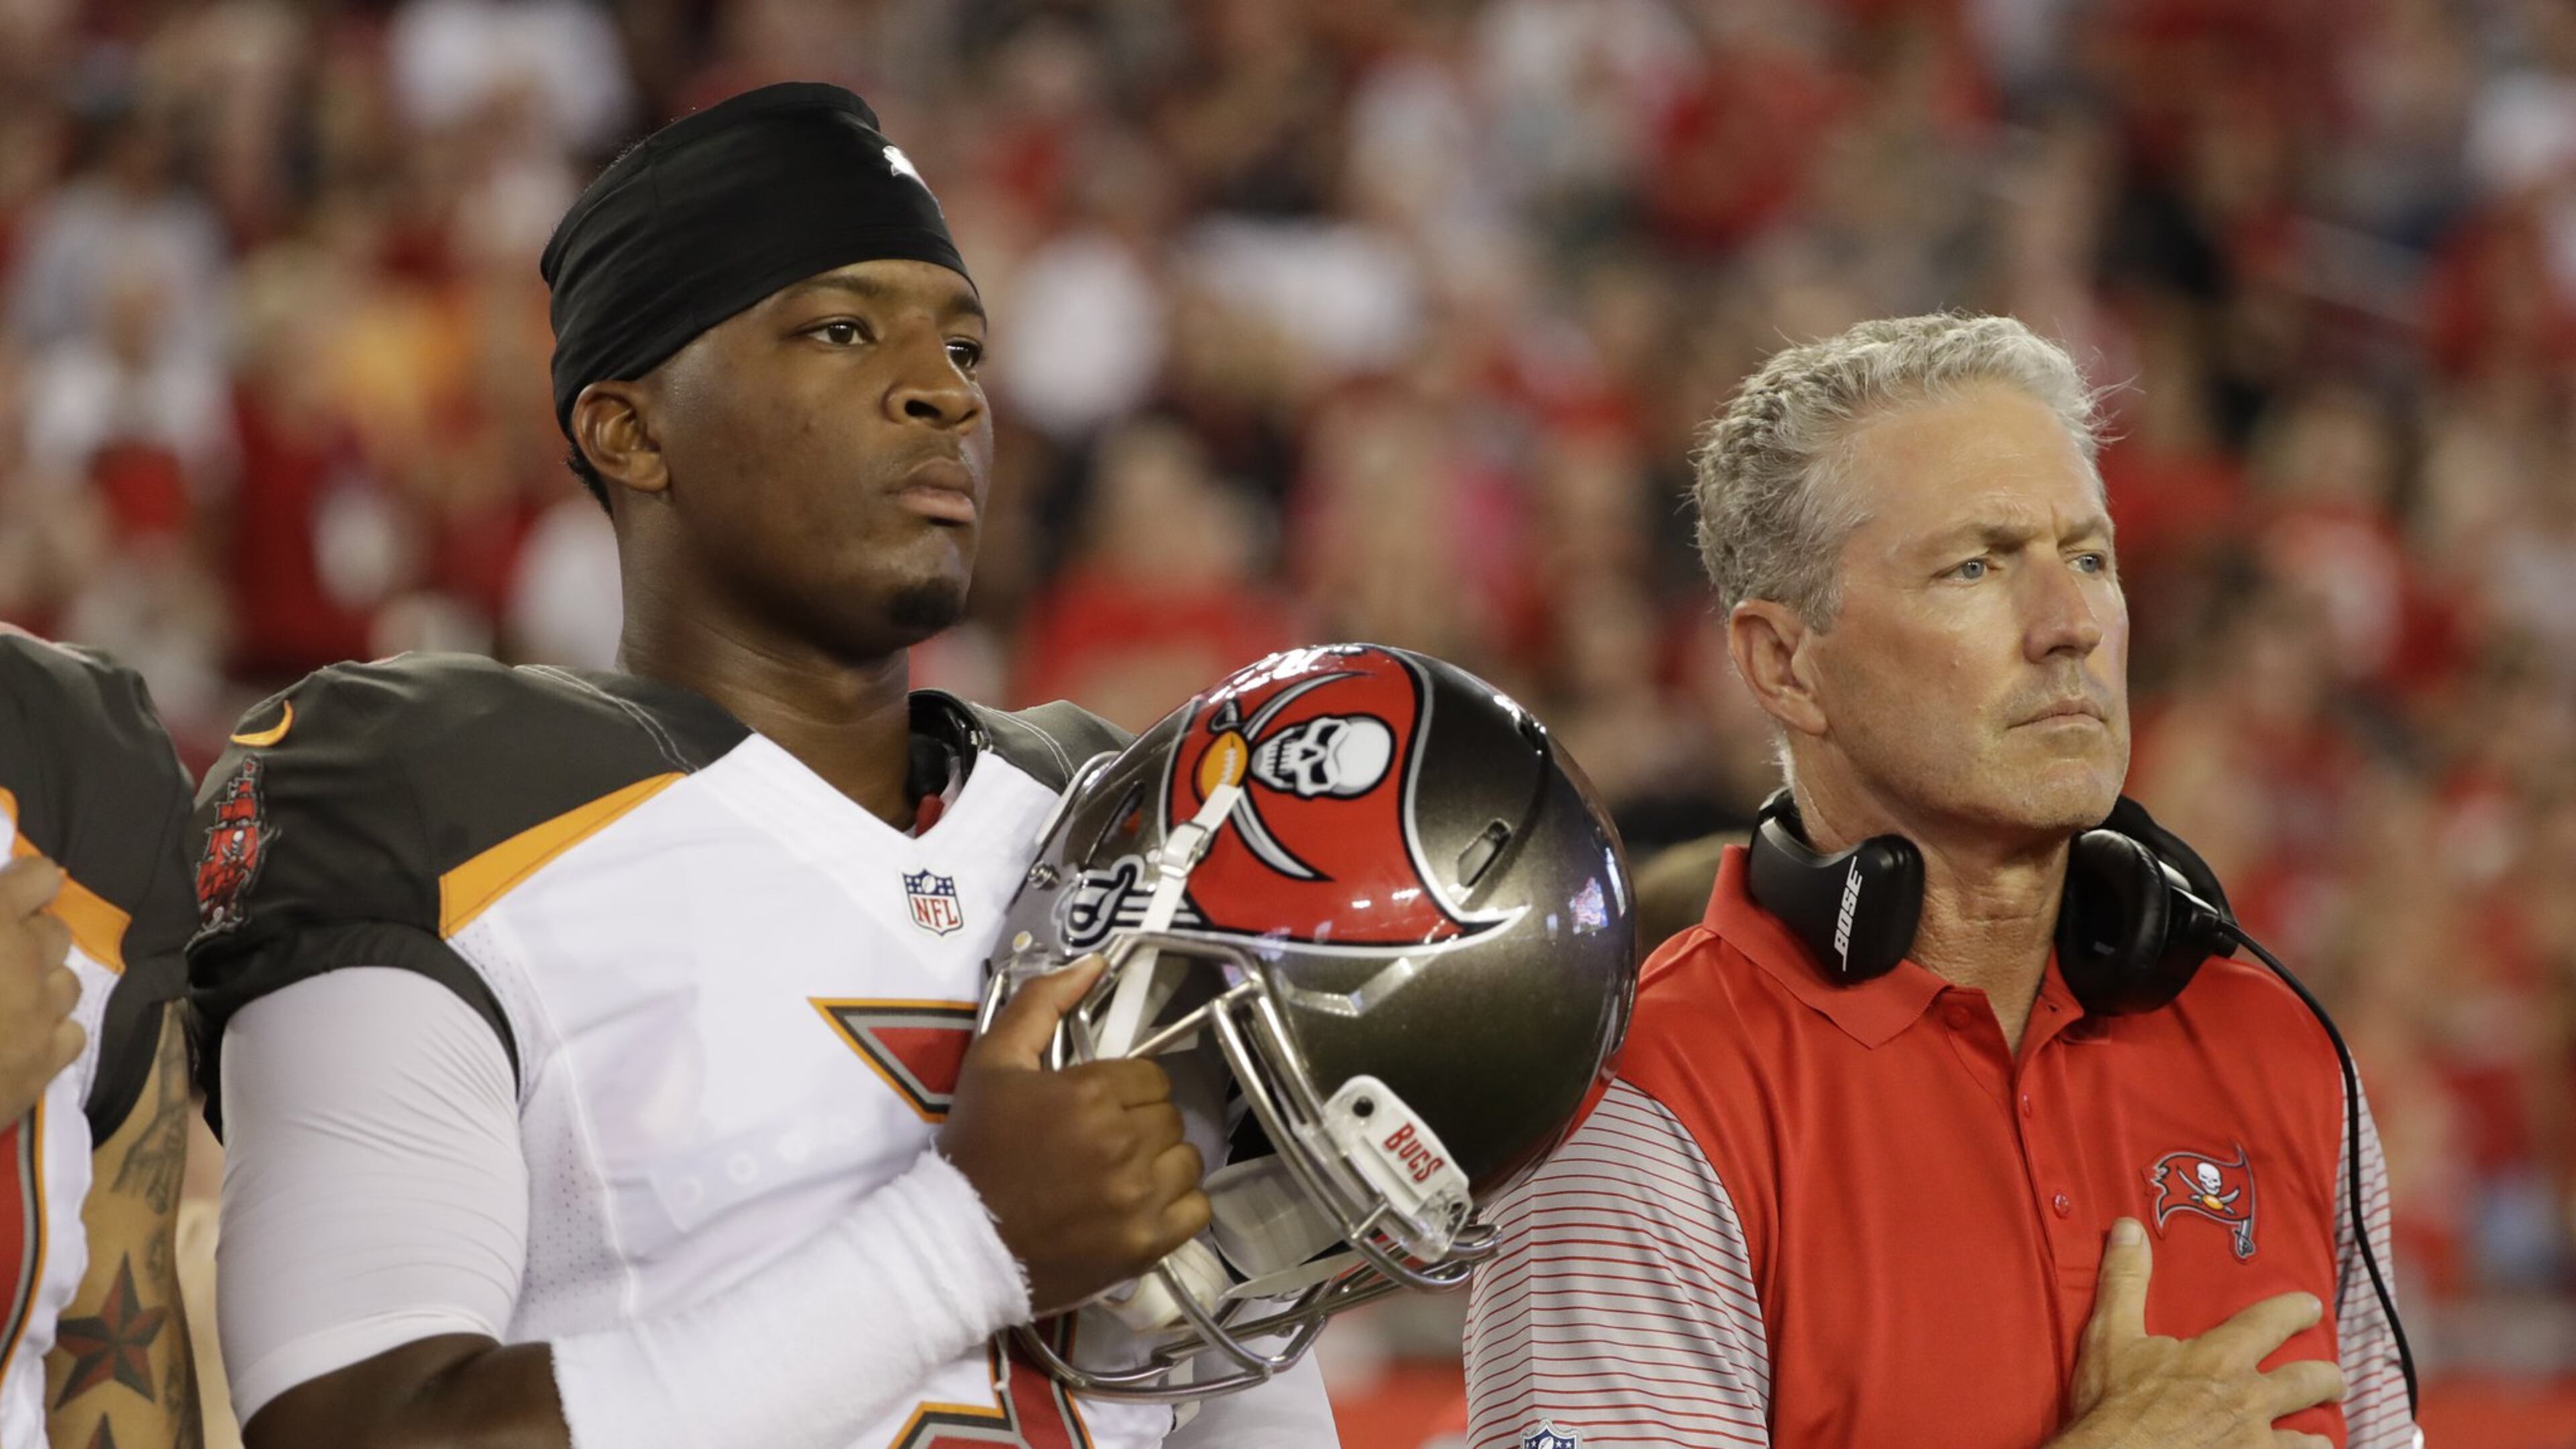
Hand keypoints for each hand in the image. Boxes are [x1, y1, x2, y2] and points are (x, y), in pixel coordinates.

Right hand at [0, 856, 80, 1123]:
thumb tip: (3, 899)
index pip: (39, 878)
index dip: (26, 884)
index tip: (14, 893)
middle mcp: (24, 961)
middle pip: (55, 933)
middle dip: (30, 939)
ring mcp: (39, 1015)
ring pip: (67, 984)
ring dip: (41, 986)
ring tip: (3, 1002)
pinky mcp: (44, 1065)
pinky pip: (69, 1033)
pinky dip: (48, 1033)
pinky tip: (15, 1041)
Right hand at [937, 957, 1209, 1313]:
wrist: (959, 1244)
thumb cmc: (976, 1149)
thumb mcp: (993, 1062)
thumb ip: (1042, 1003)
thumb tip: (1096, 962)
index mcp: (1090, 1095)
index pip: (1152, 1078)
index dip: (1125, 1090)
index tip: (1095, 1107)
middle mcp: (1123, 1144)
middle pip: (1169, 1118)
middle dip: (1140, 1124)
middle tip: (1102, 1142)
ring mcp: (1138, 1199)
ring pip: (1187, 1161)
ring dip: (1161, 1163)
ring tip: (1122, 1174)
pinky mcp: (1146, 1246)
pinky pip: (1197, 1210)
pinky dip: (1177, 1205)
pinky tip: (1142, 1205)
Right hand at [2052, 1218, 2345, 1448]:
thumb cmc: (2114, 1403)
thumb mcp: (2110, 1334)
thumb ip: (2124, 1279)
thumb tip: (2129, 1226)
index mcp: (2221, 1357)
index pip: (2272, 1322)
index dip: (2296, 1310)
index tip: (2312, 1306)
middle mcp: (2250, 1399)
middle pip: (2308, 1381)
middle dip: (2327, 1377)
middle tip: (2334, 1378)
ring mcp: (2255, 1442)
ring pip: (2310, 1437)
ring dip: (2318, 1433)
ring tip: (2320, 1433)